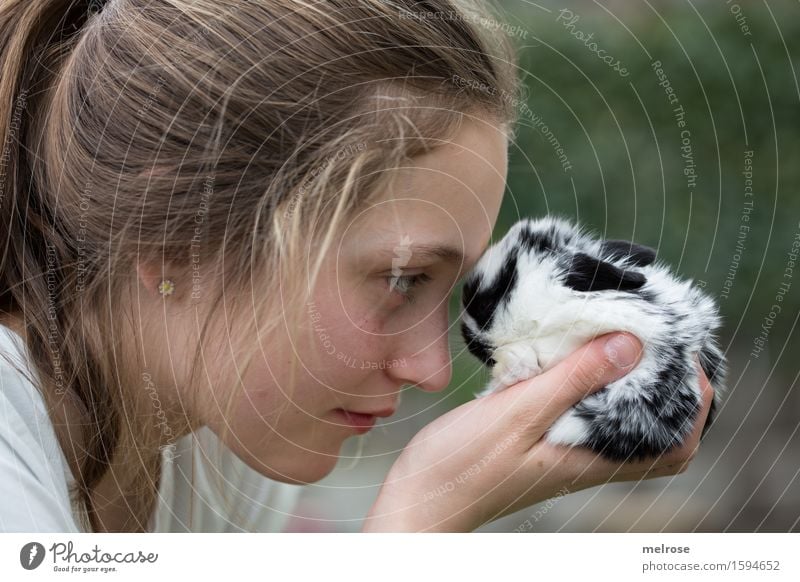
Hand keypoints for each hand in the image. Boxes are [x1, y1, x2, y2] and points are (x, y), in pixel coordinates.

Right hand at [362, 333, 714, 531]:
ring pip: (620, 418)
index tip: (684, 357)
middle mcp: (586, 459)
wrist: (420, 497)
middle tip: (658, 338)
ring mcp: (564, 451)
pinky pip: (584, 410)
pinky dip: (591, 381)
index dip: (694, 405)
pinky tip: (570, 352)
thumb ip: (572, 381)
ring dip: (629, 380)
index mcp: (590, 461)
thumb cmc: (460, 467)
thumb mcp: (516, 415)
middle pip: (656, 432)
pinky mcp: (542, 439)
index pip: (675, 447)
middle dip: (668, 386)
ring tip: (619, 335)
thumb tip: (630, 345)